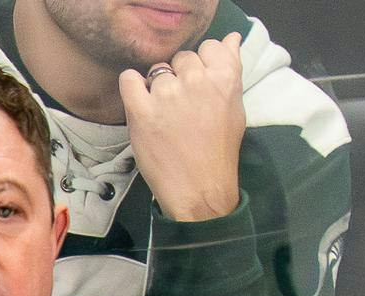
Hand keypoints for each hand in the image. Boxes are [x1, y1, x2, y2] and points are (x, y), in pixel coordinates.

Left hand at [119, 32, 244, 223]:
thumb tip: (231, 38)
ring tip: (164, 115)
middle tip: (181, 106)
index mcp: (224, 77)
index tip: (199, 82)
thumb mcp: (235, 106)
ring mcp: (167, 95)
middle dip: (179, 77)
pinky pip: (129, 80)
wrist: (200, 188)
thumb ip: (231, 68)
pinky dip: (131, 86)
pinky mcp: (142, 111)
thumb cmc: (219, 151)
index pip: (208, 47)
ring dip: (157, 88)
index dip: (201, 63)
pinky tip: (140, 102)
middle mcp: (196, 80)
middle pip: (181, 58)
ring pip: (156, 71)